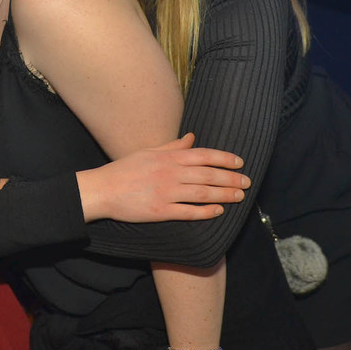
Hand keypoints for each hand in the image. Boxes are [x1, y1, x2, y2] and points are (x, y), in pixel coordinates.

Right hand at [77, 134, 250, 221]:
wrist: (103, 189)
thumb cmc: (125, 169)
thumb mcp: (149, 152)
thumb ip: (173, 146)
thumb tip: (192, 138)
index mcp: (168, 157)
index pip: (204, 155)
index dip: (224, 159)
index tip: (239, 163)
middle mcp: (170, 173)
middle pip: (208, 175)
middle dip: (231, 178)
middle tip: (247, 182)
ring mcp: (166, 192)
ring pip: (203, 193)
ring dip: (224, 194)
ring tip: (239, 196)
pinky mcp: (160, 211)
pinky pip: (188, 212)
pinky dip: (206, 212)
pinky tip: (218, 211)